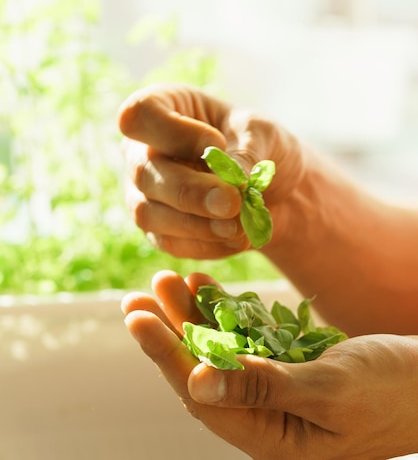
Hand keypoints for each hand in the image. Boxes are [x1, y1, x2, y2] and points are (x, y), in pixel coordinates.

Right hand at [118, 83, 303, 257]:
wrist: (276, 185)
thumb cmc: (261, 144)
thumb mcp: (263, 135)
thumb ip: (245, 154)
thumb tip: (230, 184)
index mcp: (162, 106)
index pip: (138, 115)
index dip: (173, 133)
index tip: (216, 143)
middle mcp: (140, 149)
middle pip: (144, 171)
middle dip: (190, 191)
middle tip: (234, 202)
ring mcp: (143, 192)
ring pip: (148, 213)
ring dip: (196, 224)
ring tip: (240, 226)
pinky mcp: (158, 229)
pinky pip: (169, 242)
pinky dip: (205, 244)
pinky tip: (238, 239)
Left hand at [122, 271, 417, 459]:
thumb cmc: (394, 392)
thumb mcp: (331, 391)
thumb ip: (266, 388)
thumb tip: (197, 386)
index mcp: (271, 439)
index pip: (203, 395)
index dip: (165, 354)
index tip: (136, 318)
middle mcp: (266, 418)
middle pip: (203, 371)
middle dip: (169, 332)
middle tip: (138, 295)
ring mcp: (275, 389)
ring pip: (220, 351)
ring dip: (192, 317)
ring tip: (167, 281)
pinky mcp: (287, 365)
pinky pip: (246, 338)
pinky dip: (226, 312)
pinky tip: (207, 288)